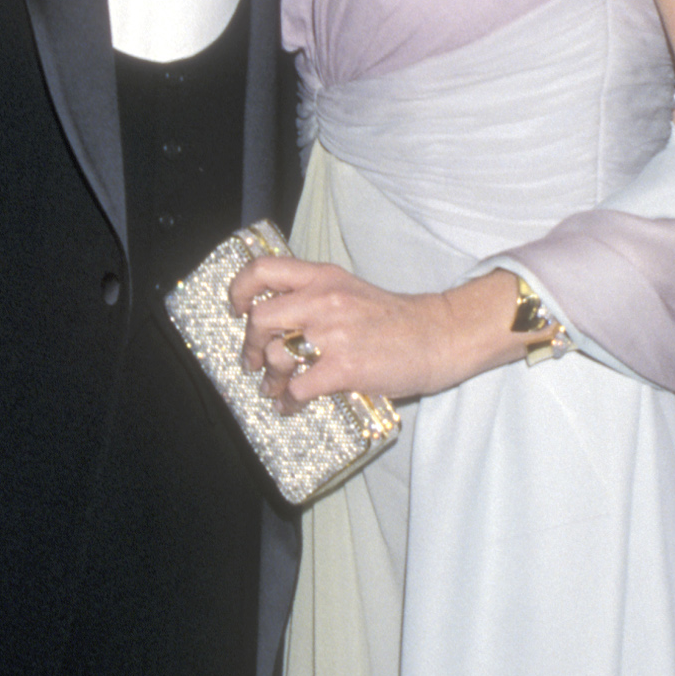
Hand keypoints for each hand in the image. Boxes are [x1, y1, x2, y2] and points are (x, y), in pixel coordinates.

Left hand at [228, 254, 527, 407]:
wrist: (438, 336)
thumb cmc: (396, 319)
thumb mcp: (350, 291)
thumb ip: (314, 298)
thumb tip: (276, 323)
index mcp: (322, 277)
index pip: (263, 270)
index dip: (239, 290)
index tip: (236, 309)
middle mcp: (323, 300)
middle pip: (260, 319)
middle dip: (248, 345)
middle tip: (252, 361)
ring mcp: (332, 334)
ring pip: (275, 356)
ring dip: (270, 378)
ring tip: (276, 388)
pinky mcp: (343, 368)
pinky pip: (297, 388)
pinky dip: (289, 401)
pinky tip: (292, 405)